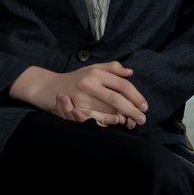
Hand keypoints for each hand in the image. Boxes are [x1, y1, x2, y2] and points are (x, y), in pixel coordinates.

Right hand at [10, 62, 148, 126]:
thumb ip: (112, 68)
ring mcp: (81, 97)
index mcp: (96, 73)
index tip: (145, 106)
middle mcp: (89, 83)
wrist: (49, 87)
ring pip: (107, 111)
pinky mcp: (74, 109)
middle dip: (132, 110)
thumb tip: (130, 73)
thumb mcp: (92, 68)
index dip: (136, 96)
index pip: (122, 85)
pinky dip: (106, 123)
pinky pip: (94, 119)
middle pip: (117, 99)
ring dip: (121, 119)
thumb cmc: (74, 79)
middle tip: (143, 119)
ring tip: (130, 123)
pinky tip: (114, 125)